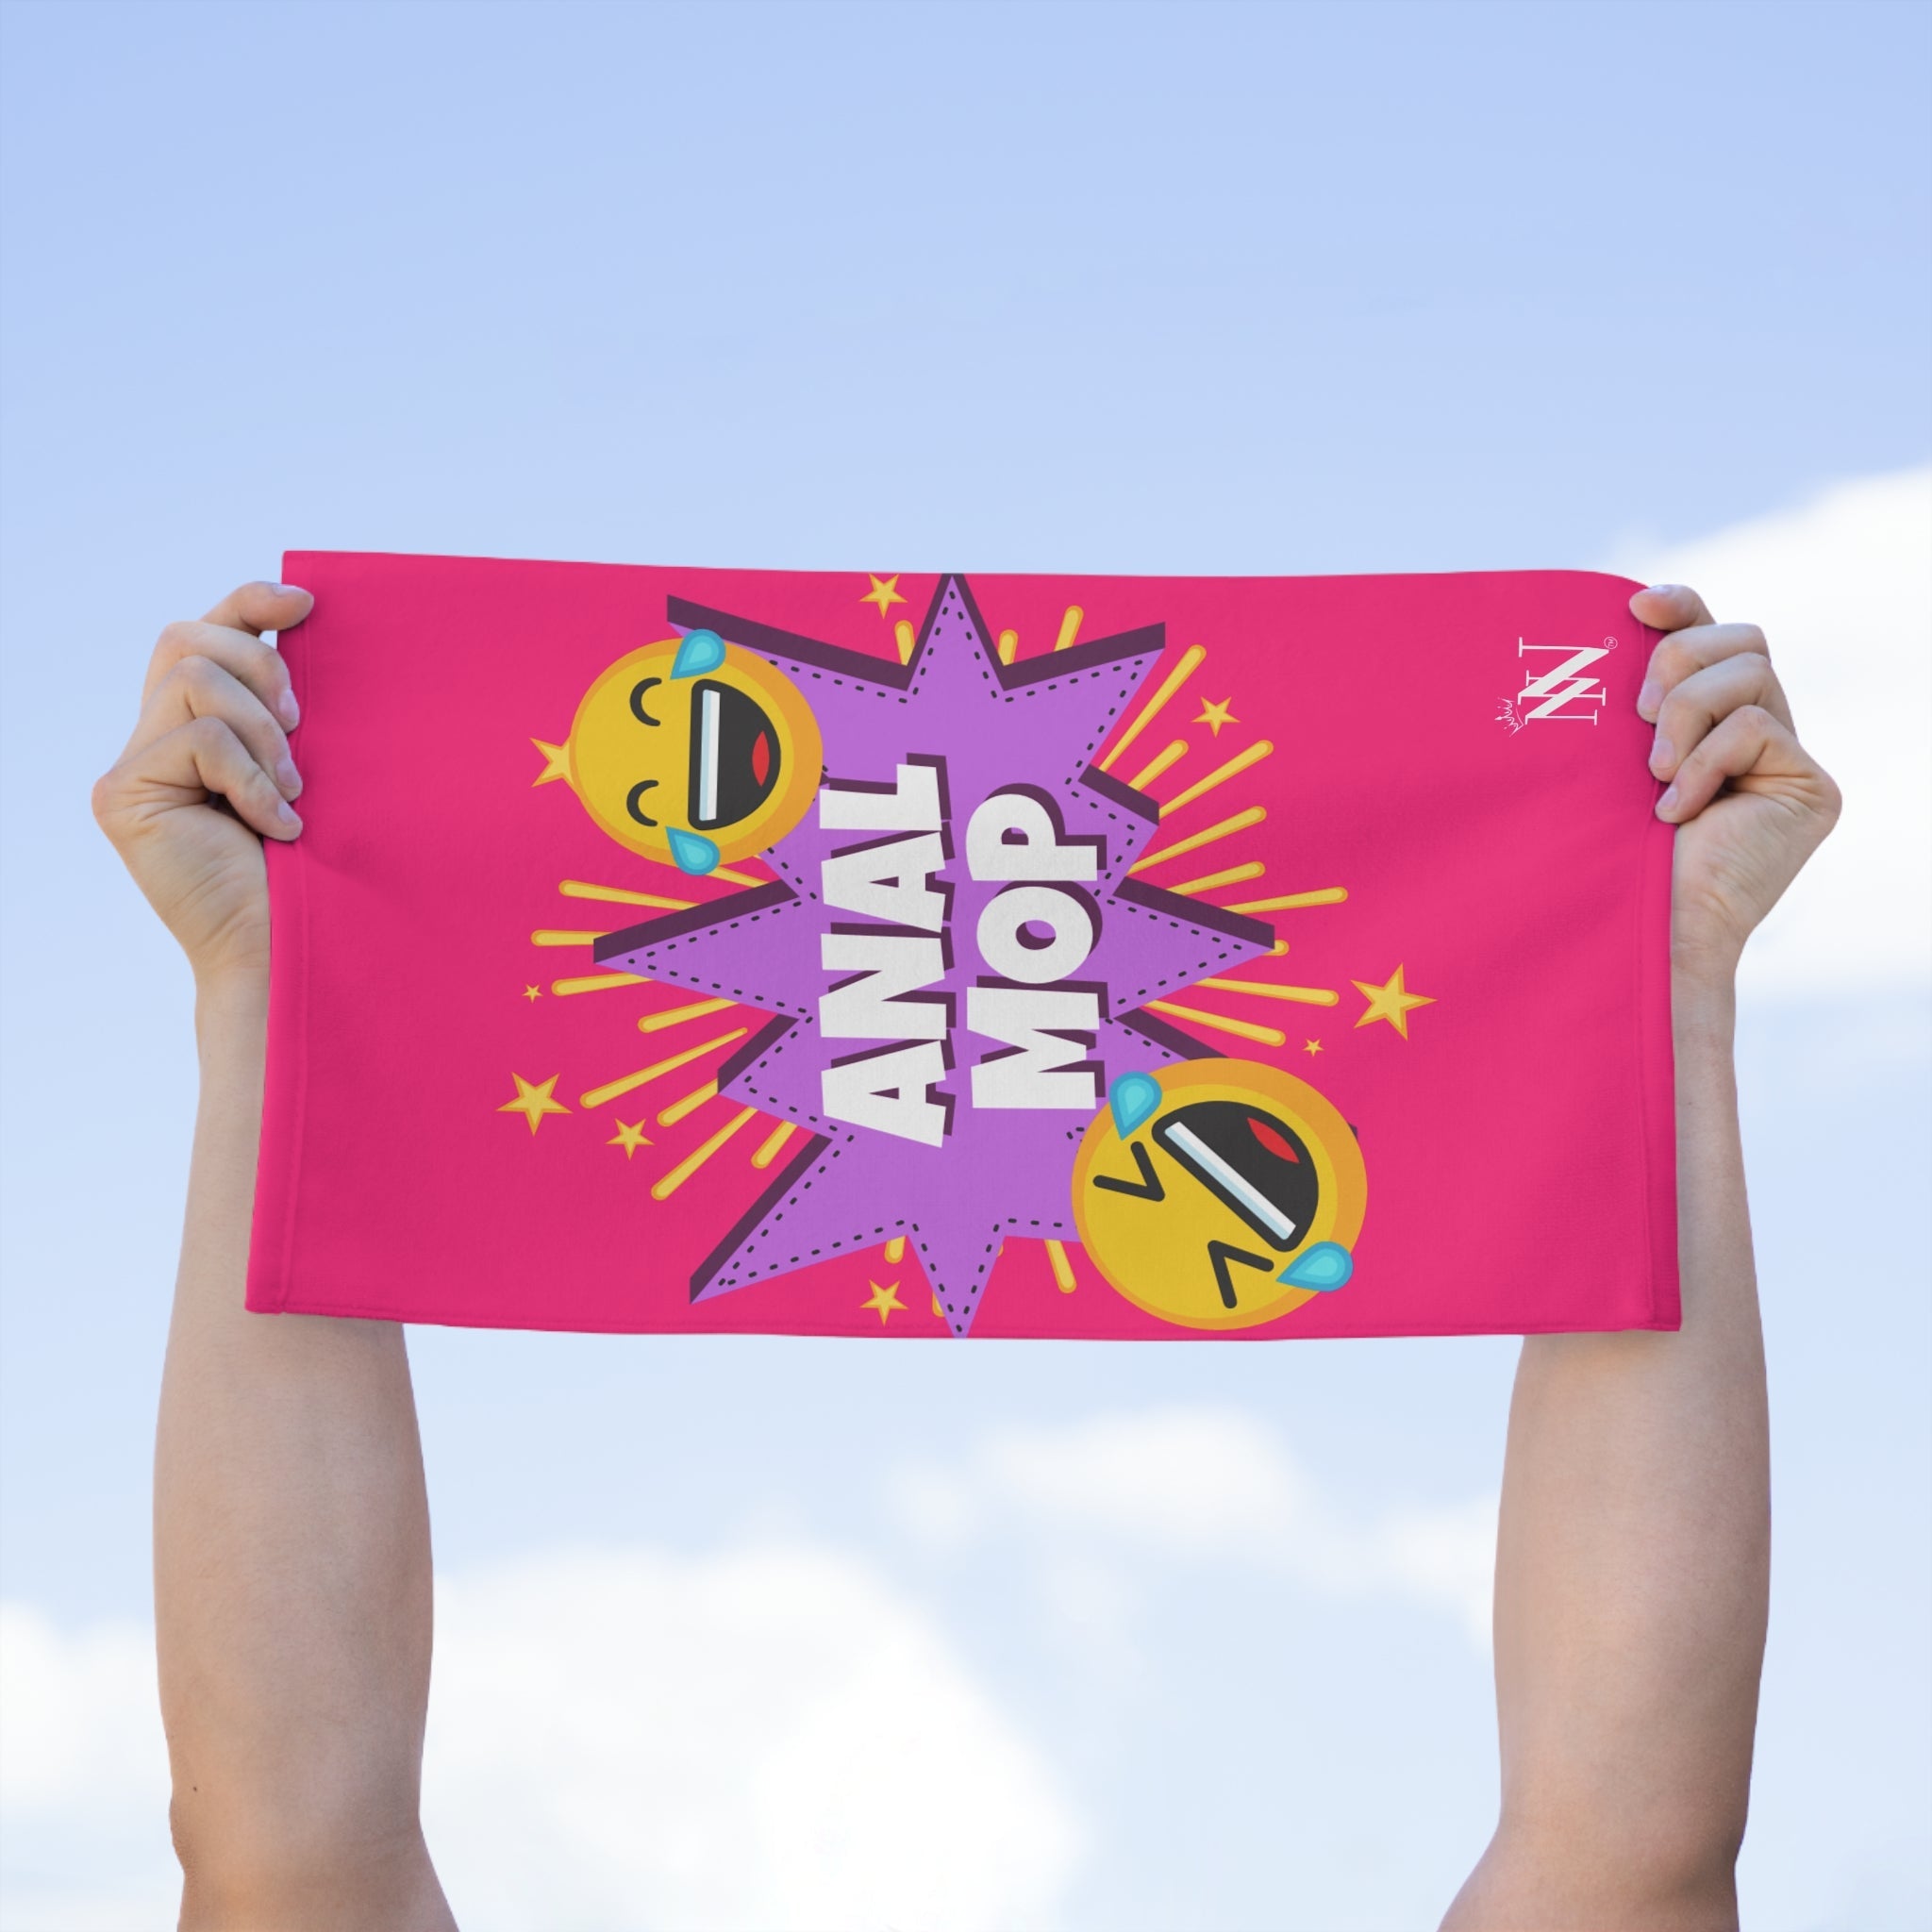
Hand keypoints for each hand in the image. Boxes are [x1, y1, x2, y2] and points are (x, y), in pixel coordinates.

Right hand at [93, 582, 312, 989]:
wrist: (290, 949)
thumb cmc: (316, 870)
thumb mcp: (313, 770)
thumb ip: (293, 712)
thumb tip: (316, 628)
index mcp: (201, 725)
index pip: (207, 633)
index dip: (250, 603)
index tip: (308, 605)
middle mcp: (156, 738)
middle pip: (186, 638)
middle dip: (260, 665)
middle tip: (303, 728)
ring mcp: (134, 767)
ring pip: (191, 678)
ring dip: (260, 730)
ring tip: (293, 792)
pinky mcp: (124, 795)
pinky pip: (198, 739)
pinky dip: (251, 778)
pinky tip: (277, 828)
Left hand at [1631, 583, 1840, 988]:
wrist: (1640, 930)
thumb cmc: (1607, 852)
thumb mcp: (1609, 758)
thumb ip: (1631, 700)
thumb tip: (1621, 618)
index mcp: (1707, 720)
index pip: (1709, 634)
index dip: (1681, 606)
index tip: (1633, 607)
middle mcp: (1757, 732)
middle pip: (1741, 638)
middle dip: (1678, 662)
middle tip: (1635, 720)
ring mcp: (1789, 760)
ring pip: (1750, 672)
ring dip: (1685, 714)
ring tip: (1653, 775)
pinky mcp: (1811, 789)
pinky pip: (1757, 726)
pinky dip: (1707, 761)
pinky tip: (1679, 810)